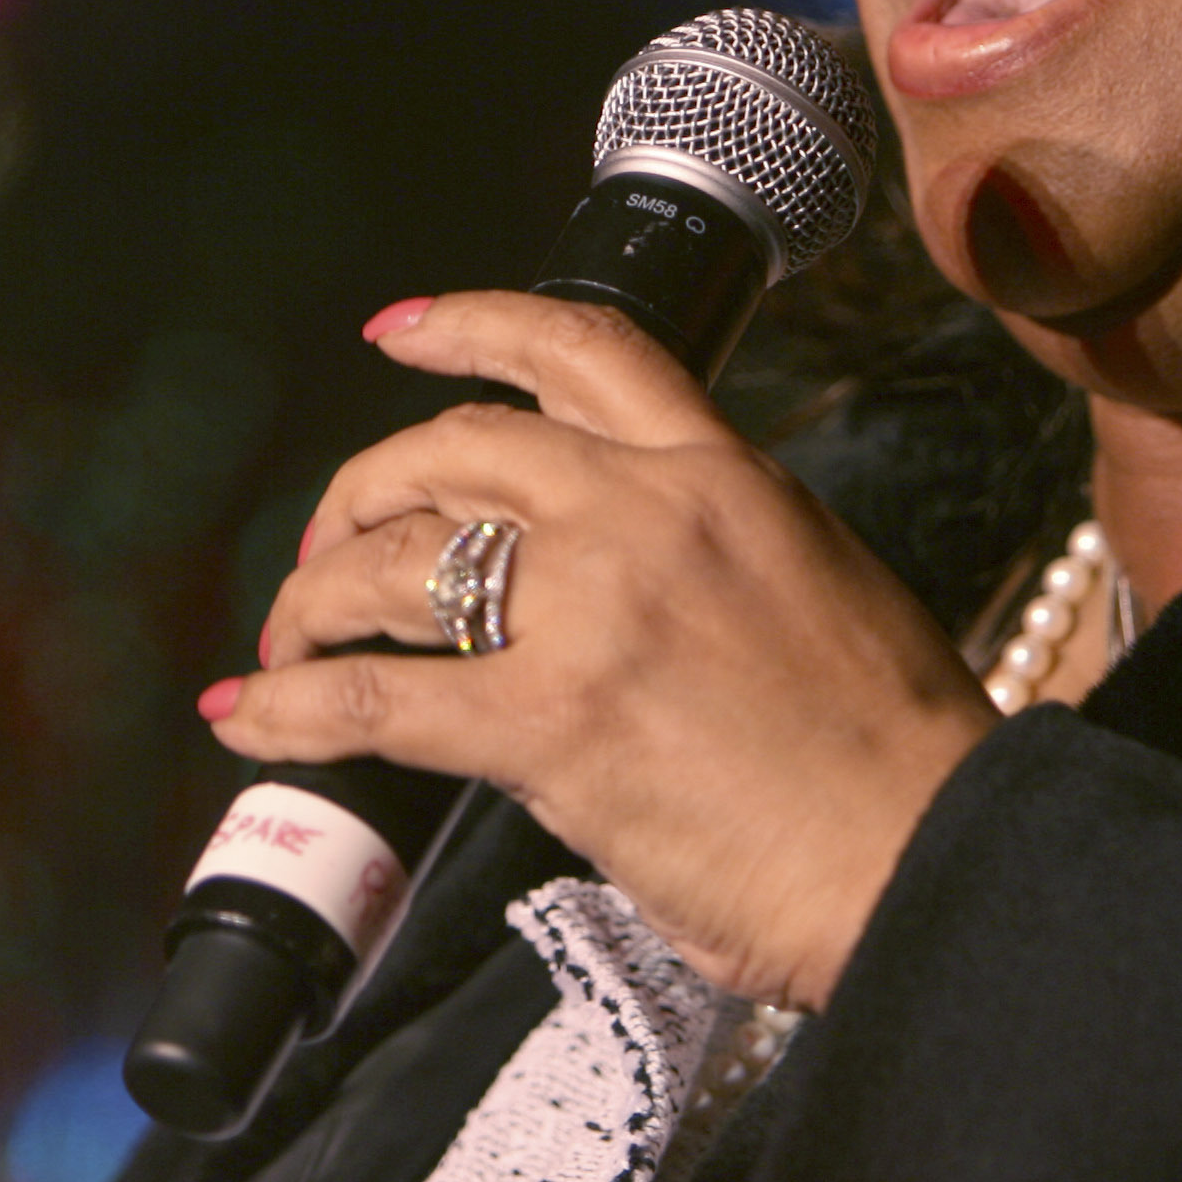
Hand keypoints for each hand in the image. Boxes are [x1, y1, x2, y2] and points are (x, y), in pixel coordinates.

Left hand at [209, 290, 998, 1009]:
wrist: (928, 855)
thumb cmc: (890, 759)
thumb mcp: (817, 590)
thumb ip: (712, 555)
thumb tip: (625, 588)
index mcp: (720, 476)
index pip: (581, 352)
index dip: (469, 325)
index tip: (400, 328)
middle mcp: (645, 514)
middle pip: (450, 451)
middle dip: (361, 493)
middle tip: (327, 547)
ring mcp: (592, 610)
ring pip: (395, 561)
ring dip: (313, 600)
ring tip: (285, 643)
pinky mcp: (550, 720)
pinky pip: (376, 696)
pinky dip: (292, 706)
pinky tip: (254, 718)